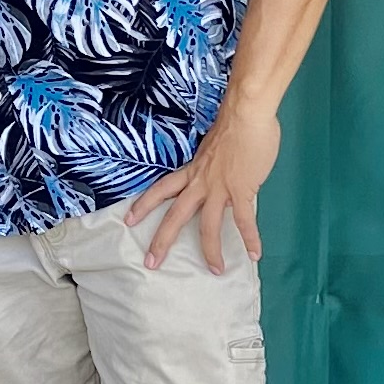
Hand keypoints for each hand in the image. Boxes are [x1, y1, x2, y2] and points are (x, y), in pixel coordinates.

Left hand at [126, 104, 279, 272]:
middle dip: (161, 241)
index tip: (128, 220)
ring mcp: (219, 188)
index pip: (161, 190)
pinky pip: (244, 220)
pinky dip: (250, 239)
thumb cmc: (233, 126)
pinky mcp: (240, 190)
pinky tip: (254, 254)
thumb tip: (220, 179)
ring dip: (211, 250)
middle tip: (150, 262)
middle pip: (174, 216)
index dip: (143, 205)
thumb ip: (212, 168)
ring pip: (208, 225)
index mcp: (191, 171)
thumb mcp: (213, 151)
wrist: (245, 114)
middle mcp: (199, 182)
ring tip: (215, 269)